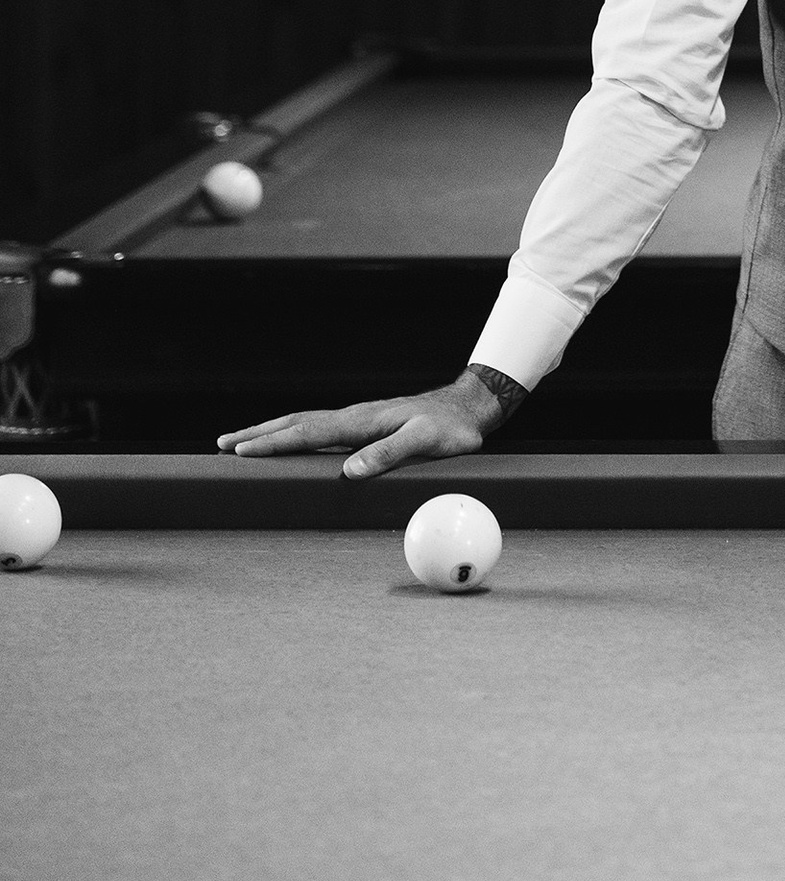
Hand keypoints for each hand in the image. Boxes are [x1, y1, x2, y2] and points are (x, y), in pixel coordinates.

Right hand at [216, 367, 515, 479]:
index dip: (273, 443)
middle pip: (296, 424)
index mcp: (362, 422)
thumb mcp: (425, 444)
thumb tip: (349, 473)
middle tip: (221, 446)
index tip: (240, 451)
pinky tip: (286, 443)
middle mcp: (353, 418)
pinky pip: (318, 431)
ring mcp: (356, 421)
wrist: (467, 407)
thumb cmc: (450, 429)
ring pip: (304, 424)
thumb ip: (389, 456)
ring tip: (238, 442)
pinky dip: (292, 434)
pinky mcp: (363, 427)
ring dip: (270, 432)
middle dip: (257, 435)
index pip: (308, 433)